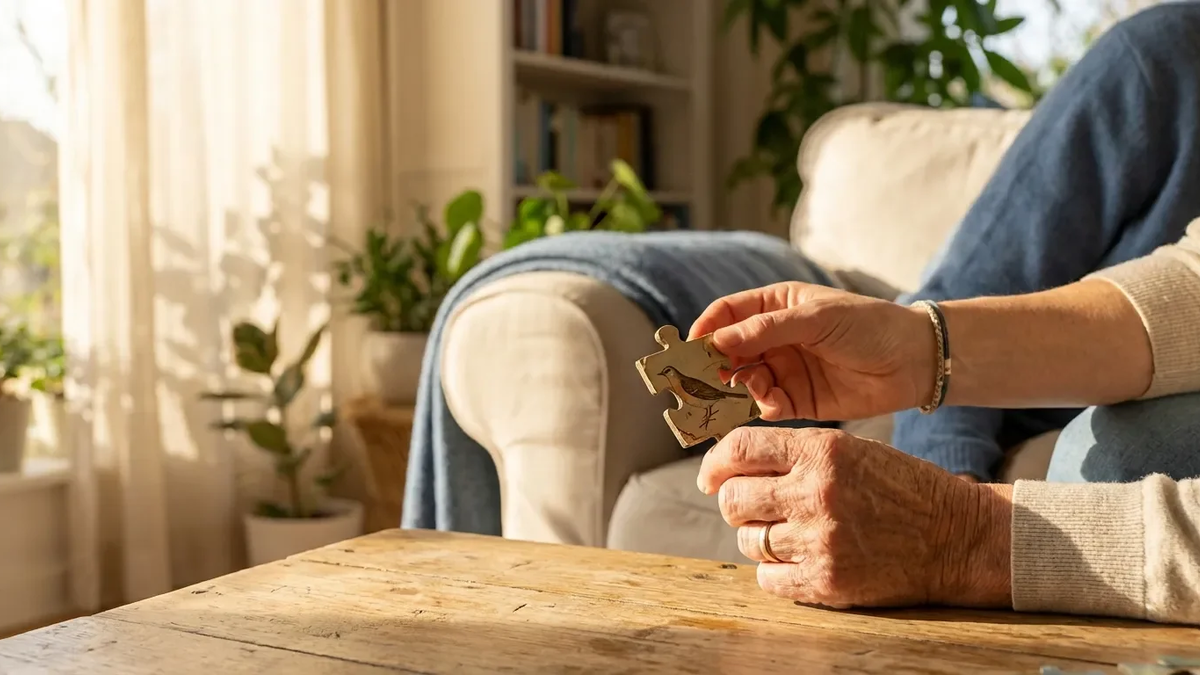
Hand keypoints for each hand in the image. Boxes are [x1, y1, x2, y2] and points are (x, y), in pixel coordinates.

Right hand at [689, 282, 934, 421]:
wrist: (914, 361)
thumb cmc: (869, 325)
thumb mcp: (816, 318)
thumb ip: (766, 330)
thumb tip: (718, 341)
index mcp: (776, 306)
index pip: (727, 314)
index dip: (706, 329)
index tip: (689, 347)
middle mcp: (774, 338)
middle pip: (729, 351)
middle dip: (714, 364)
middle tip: (703, 378)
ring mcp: (785, 369)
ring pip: (743, 381)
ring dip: (740, 387)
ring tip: (749, 389)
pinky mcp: (798, 400)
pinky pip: (766, 405)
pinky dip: (762, 406)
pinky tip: (774, 404)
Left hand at [698, 426, 1011, 608]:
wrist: (957, 537)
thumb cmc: (899, 488)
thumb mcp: (849, 450)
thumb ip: (792, 454)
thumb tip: (727, 468)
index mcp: (822, 450)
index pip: (739, 449)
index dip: (715, 463)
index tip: (710, 476)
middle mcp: (815, 492)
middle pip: (733, 499)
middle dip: (736, 504)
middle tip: (754, 508)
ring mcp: (820, 540)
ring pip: (748, 540)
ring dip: (760, 538)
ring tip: (792, 533)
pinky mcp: (826, 581)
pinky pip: (767, 578)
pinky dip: (776, 571)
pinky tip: (801, 560)